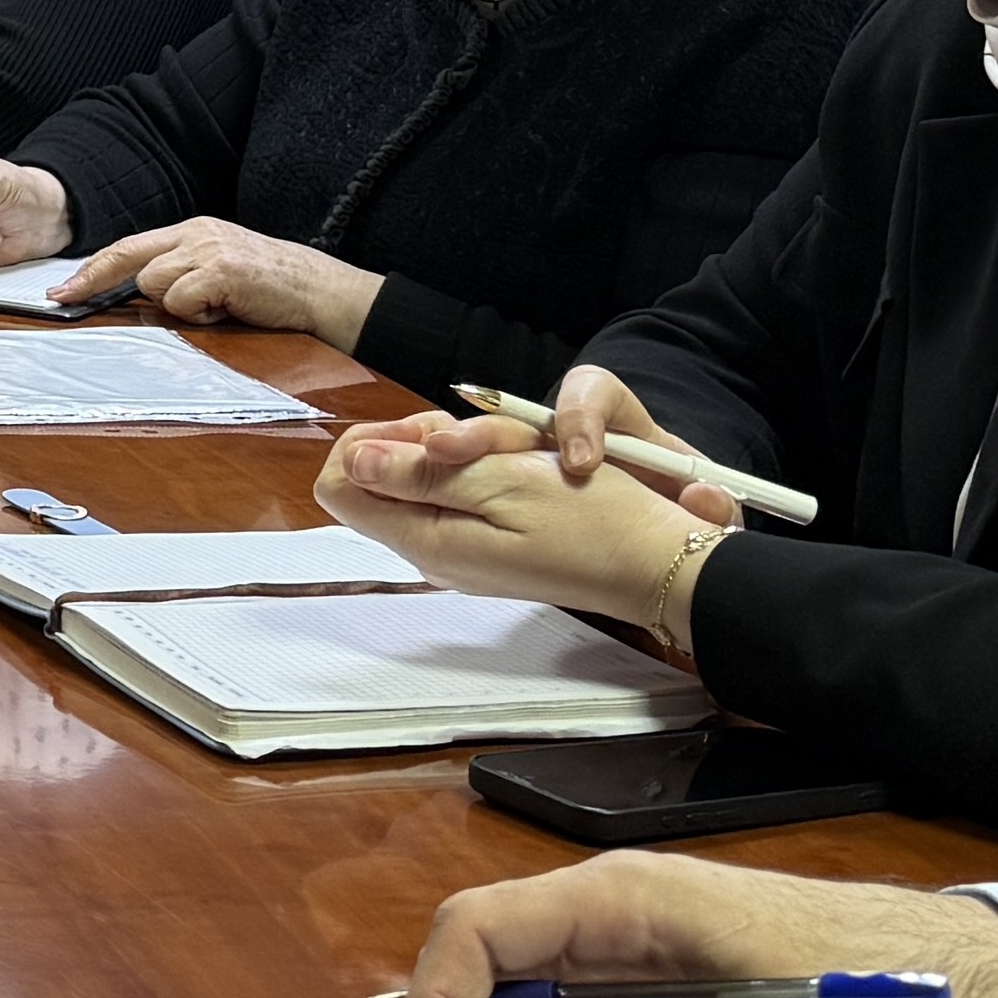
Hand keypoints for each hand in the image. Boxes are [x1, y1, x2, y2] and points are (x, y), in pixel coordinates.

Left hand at [69, 216, 383, 346]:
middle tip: (66, 298)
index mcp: (192, 231)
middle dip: (94, 281)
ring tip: (213, 308)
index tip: (62, 290)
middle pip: (127, 256)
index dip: (93, 269)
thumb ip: (180, 278)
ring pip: (153, 282)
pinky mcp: (221, 270)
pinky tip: (226, 309)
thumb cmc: (269, 289)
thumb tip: (137, 298)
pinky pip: (181, 299)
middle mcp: (196, 233)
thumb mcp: (218, 273)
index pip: (129, 247)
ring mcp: (208, 249)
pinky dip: (197, 312)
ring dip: (176, 305)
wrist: (318, 290)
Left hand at [317, 397, 729, 656]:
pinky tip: (528, 467)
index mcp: (427, 540)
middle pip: (382, 476)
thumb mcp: (505, 483)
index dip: (370, 441)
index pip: (341, 485)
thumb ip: (422, 476)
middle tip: (484, 440)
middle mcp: (432, 552)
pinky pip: (459, 494)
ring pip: (425, 479)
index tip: (426, 432)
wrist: (657, 564)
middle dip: (423, 440)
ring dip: (464, 450)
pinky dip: (485, 469)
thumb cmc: (592, 519)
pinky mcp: (488, 545)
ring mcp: (460, 550)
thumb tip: (352, 463)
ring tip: (521, 452)